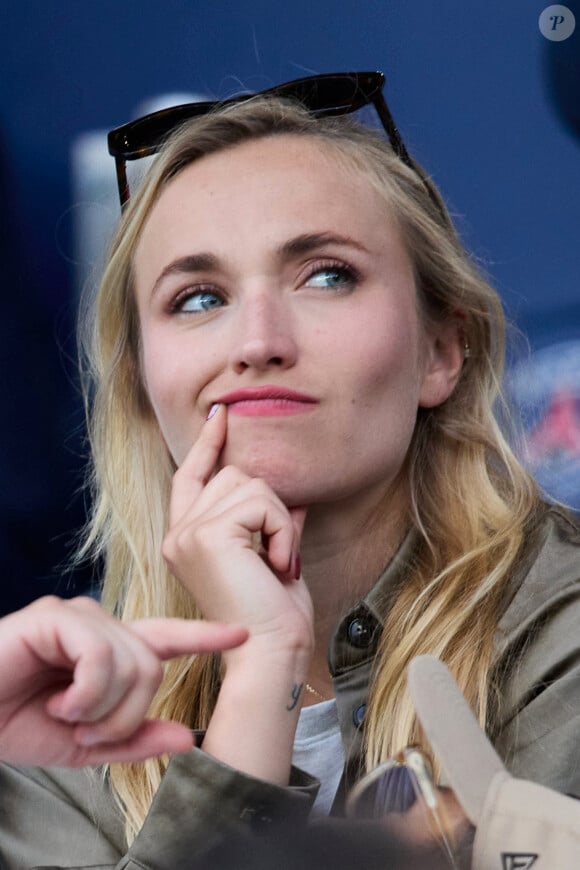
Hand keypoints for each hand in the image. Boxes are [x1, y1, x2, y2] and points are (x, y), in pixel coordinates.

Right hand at [0, 595, 246, 766]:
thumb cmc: (15, 722)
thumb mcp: (83, 745)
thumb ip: (133, 739)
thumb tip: (186, 738)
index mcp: (111, 653)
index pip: (168, 639)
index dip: (206, 637)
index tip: (242, 633)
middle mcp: (101, 626)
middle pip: (154, 665)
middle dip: (126, 714)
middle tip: (87, 734)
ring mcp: (78, 617)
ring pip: (133, 662)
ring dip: (102, 708)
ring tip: (66, 715)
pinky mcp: (55, 617)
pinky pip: (101, 655)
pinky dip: (86, 693)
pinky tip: (59, 701)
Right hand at [162, 403, 313, 658]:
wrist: (271, 653)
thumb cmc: (274, 613)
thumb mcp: (270, 554)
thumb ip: (267, 519)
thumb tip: (287, 492)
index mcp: (186, 539)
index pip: (191, 476)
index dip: (206, 444)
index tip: (221, 415)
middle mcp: (178, 534)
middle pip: (232, 474)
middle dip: (268, 505)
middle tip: (279, 554)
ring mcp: (187, 534)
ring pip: (249, 483)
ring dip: (277, 519)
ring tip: (278, 562)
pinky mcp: (206, 535)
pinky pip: (260, 502)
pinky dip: (281, 530)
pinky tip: (279, 564)